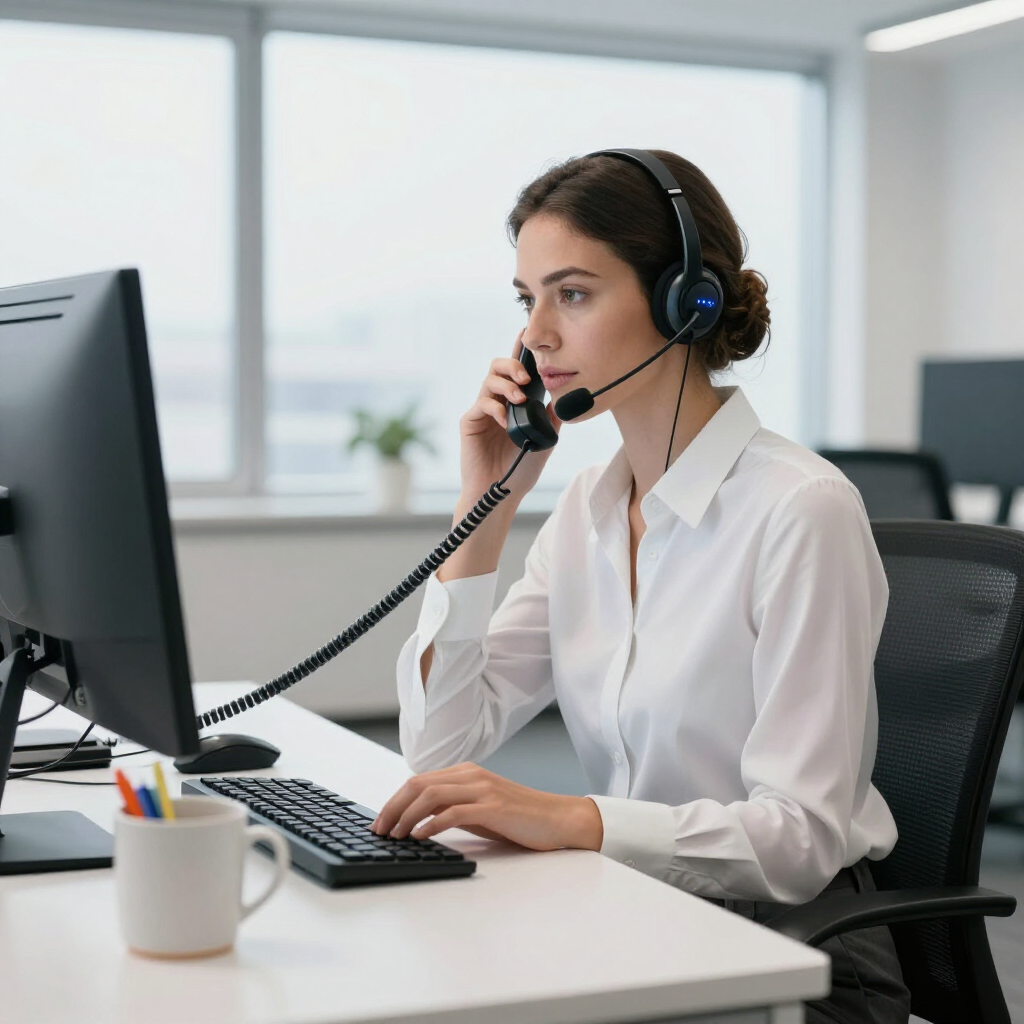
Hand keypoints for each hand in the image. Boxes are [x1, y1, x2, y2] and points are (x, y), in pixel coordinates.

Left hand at [371, 762, 603, 852]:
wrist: (558, 819)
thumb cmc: (519, 818)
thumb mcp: (480, 810)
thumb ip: (453, 809)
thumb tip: (419, 822)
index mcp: (466, 773)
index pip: (419, 781)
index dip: (395, 801)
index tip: (380, 822)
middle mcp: (471, 775)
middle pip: (419, 784)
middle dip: (393, 808)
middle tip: (379, 831)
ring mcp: (483, 789)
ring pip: (432, 795)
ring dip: (407, 816)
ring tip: (395, 836)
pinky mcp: (493, 807)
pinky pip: (454, 812)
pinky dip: (432, 823)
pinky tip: (421, 836)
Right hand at [458, 332, 560, 504]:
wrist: (501, 493)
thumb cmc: (521, 469)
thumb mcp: (546, 439)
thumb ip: (552, 415)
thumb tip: (565, 393)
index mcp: (515, 402)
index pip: (518, 372)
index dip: (520, 352)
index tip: (526, 335)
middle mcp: (497, 402)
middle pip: (498, 367)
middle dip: (512, 365)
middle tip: (526, 378)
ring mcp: (483, 411)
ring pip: (489, 380)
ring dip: (506, 385)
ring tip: (520, 398)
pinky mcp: (470, 422)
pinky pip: (481, 404)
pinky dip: (495, 407)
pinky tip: (505, 419)